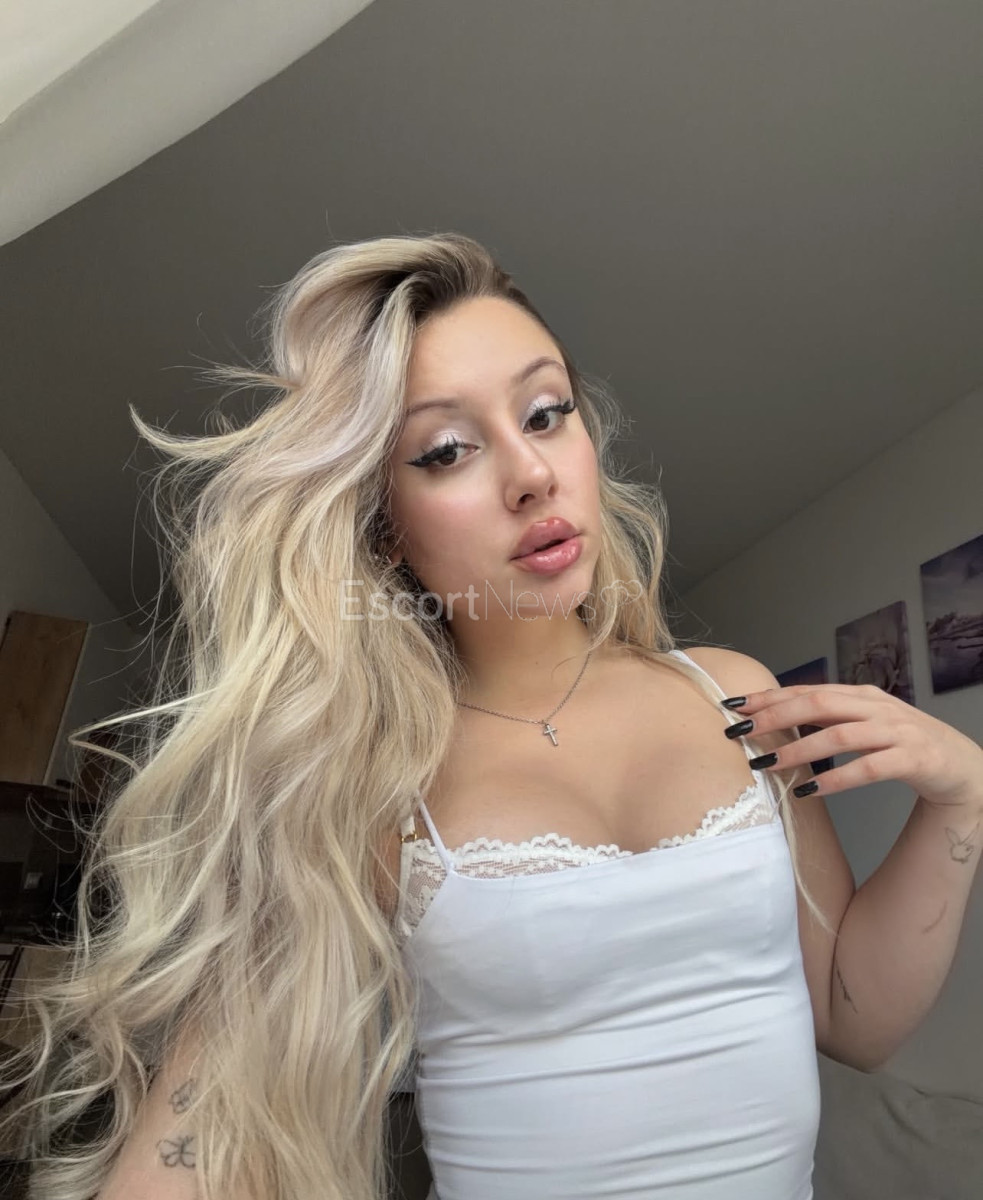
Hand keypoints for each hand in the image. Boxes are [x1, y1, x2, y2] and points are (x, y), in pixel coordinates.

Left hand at [723, 684, 982, 809]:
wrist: (964, 767)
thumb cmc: (904, 744)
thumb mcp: (865, 724)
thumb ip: (829, 718)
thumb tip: (776, 721)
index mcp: (861, 695)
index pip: (807, 690)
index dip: (770, 697)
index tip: (735, 705)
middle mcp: (877, 707)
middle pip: (818, 704)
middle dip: (776, 716)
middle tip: (741, 732)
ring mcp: (897, 731)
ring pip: (839, 735)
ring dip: (798, 750)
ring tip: (766, 764)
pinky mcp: (914, 759)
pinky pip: (869, 768)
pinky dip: (836, 779)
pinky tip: (810, 790)